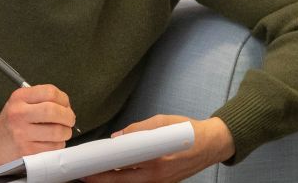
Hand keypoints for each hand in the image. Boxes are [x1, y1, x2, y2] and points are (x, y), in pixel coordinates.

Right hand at [0, 84, 76, 165]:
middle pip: (54, 111)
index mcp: (19, 98)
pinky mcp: (27, 151)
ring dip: (65, 132)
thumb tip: (67, 106)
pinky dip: (58, 144)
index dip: (64, 99)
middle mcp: (18, 114)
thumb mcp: (21, 102)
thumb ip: (42, 99)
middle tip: (69, 120)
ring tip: (62, 132)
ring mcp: (22, 134)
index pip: (50, 92)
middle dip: (68, 116)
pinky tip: (52, 142)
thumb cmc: (12, 121)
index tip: (65, 105)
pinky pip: (53, 147)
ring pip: (57, 132)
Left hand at [80, 115, 234, 182]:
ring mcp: (161, 182)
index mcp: (156, 158)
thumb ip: (138, 129)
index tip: (89, 164)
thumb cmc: (189, 131)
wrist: (212, 145)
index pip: (123, 164)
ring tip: (97, 174)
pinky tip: (117, 173)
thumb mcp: (163, 121)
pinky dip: (127, 179)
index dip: (104, 166)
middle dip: (102, 179)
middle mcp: (158, 174)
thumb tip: (117, 137)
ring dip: (113, 180)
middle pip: (122, 181)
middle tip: (85, 176)